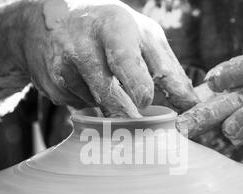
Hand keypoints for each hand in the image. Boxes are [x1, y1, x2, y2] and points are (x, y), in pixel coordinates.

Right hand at [19, 0, 197, 116]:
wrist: (51, 20)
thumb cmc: (110, 29)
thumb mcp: (142, 36)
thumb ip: (168, 70)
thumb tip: (191, 105)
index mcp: (114, 27)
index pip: (126, 61)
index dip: (139, 86)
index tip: (148, 103)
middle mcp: (83, 44)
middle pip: (108, 92)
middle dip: (126, 112)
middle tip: (139, 123)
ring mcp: (63, 66)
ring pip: (96, 105)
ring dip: (110, 108)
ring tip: (111, 89)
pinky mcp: (52, 86)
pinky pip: (80, 107)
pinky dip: (91, 104)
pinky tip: (86, 84)